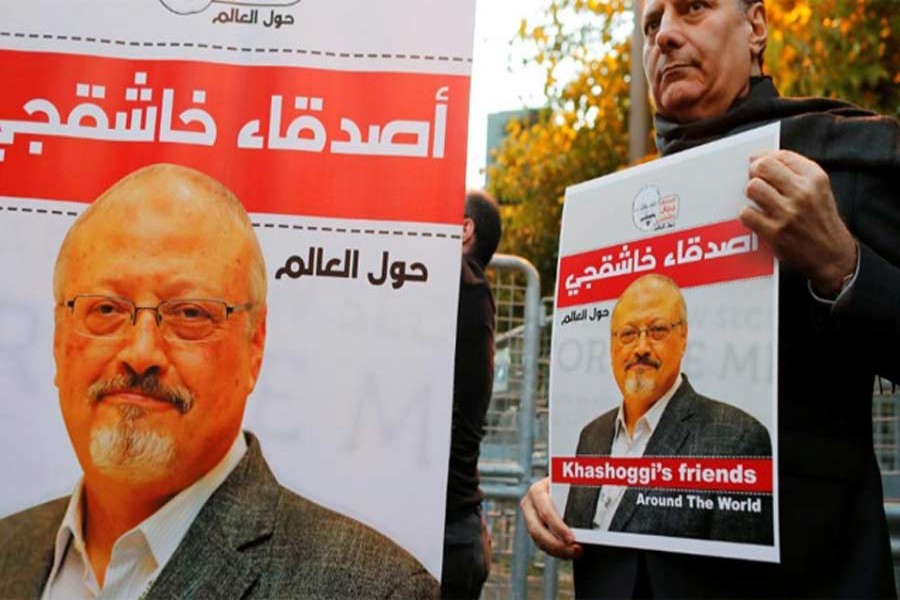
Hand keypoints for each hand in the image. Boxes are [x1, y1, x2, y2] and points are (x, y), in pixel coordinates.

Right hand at [520, 477, 581, 559]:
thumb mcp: (570, 482)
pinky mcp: (534, 529)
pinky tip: (569, 552)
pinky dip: (556, 551)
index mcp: (537, 491)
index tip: (572, 538)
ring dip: (558, 551)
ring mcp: (529, 518)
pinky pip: (542, 545)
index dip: (558, 527)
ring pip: (539, 541)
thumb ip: (579, 491)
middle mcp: (529, 505)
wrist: (558, 483)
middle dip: (557, 545)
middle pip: (538, 531)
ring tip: (576, 552)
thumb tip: (595, 500)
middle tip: (575, 550)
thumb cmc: (566, 482)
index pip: (545, 511)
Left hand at [741, 150, 856, 296]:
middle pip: (763, 167)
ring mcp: (788, 213)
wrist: (831, 254)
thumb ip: (793, 170)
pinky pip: (746, 214)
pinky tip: (757, 217)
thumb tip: (758, 157)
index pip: (780, 156)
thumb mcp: (818, 188)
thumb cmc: (820, 218)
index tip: (761, 164)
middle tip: (756, 181)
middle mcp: (803, 193)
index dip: (765, 158)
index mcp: (815, 178)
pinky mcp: (775, 233)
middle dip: (754, 172)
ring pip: (753, 188)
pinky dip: (748, 215)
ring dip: (751, 193)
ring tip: (758, 200)